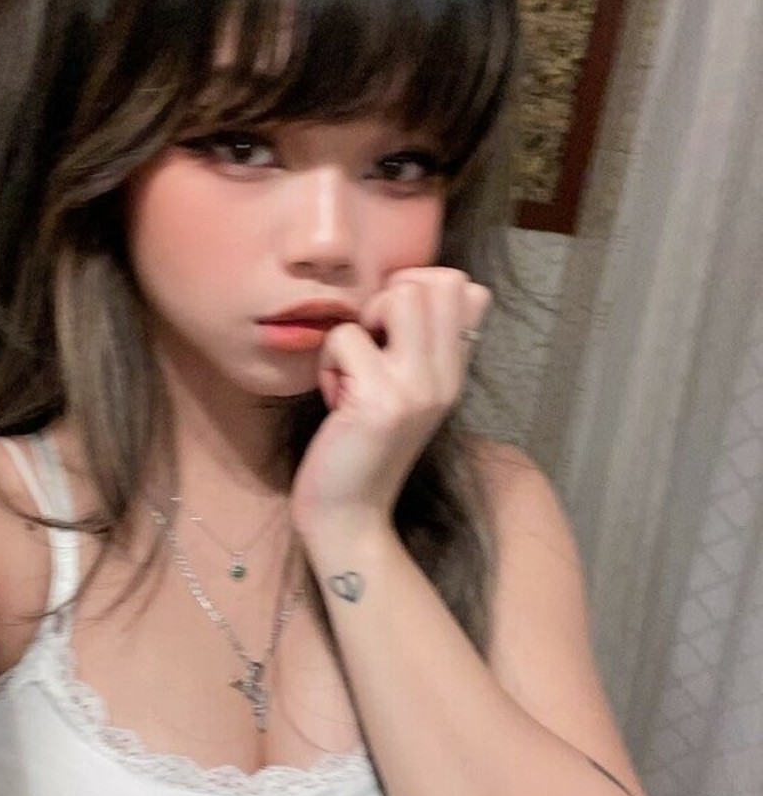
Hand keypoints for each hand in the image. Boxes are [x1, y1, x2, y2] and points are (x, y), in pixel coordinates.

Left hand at [290, 267, 491, 536]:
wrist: (349, 514)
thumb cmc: (363, 448)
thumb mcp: (406, 394)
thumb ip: (419, 348)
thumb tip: (416, 289)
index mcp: (454, 373)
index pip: (467, 288)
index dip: (419, 289)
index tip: (389, 332)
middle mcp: (445, 377)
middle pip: (440, 281)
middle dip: (390, 296)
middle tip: (370, 342)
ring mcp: (418, 388)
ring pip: (402, 296)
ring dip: (361, 324)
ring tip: (354, 368)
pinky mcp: (380, 401)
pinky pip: (346, 337)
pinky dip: (328, 362)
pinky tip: (334, 399)